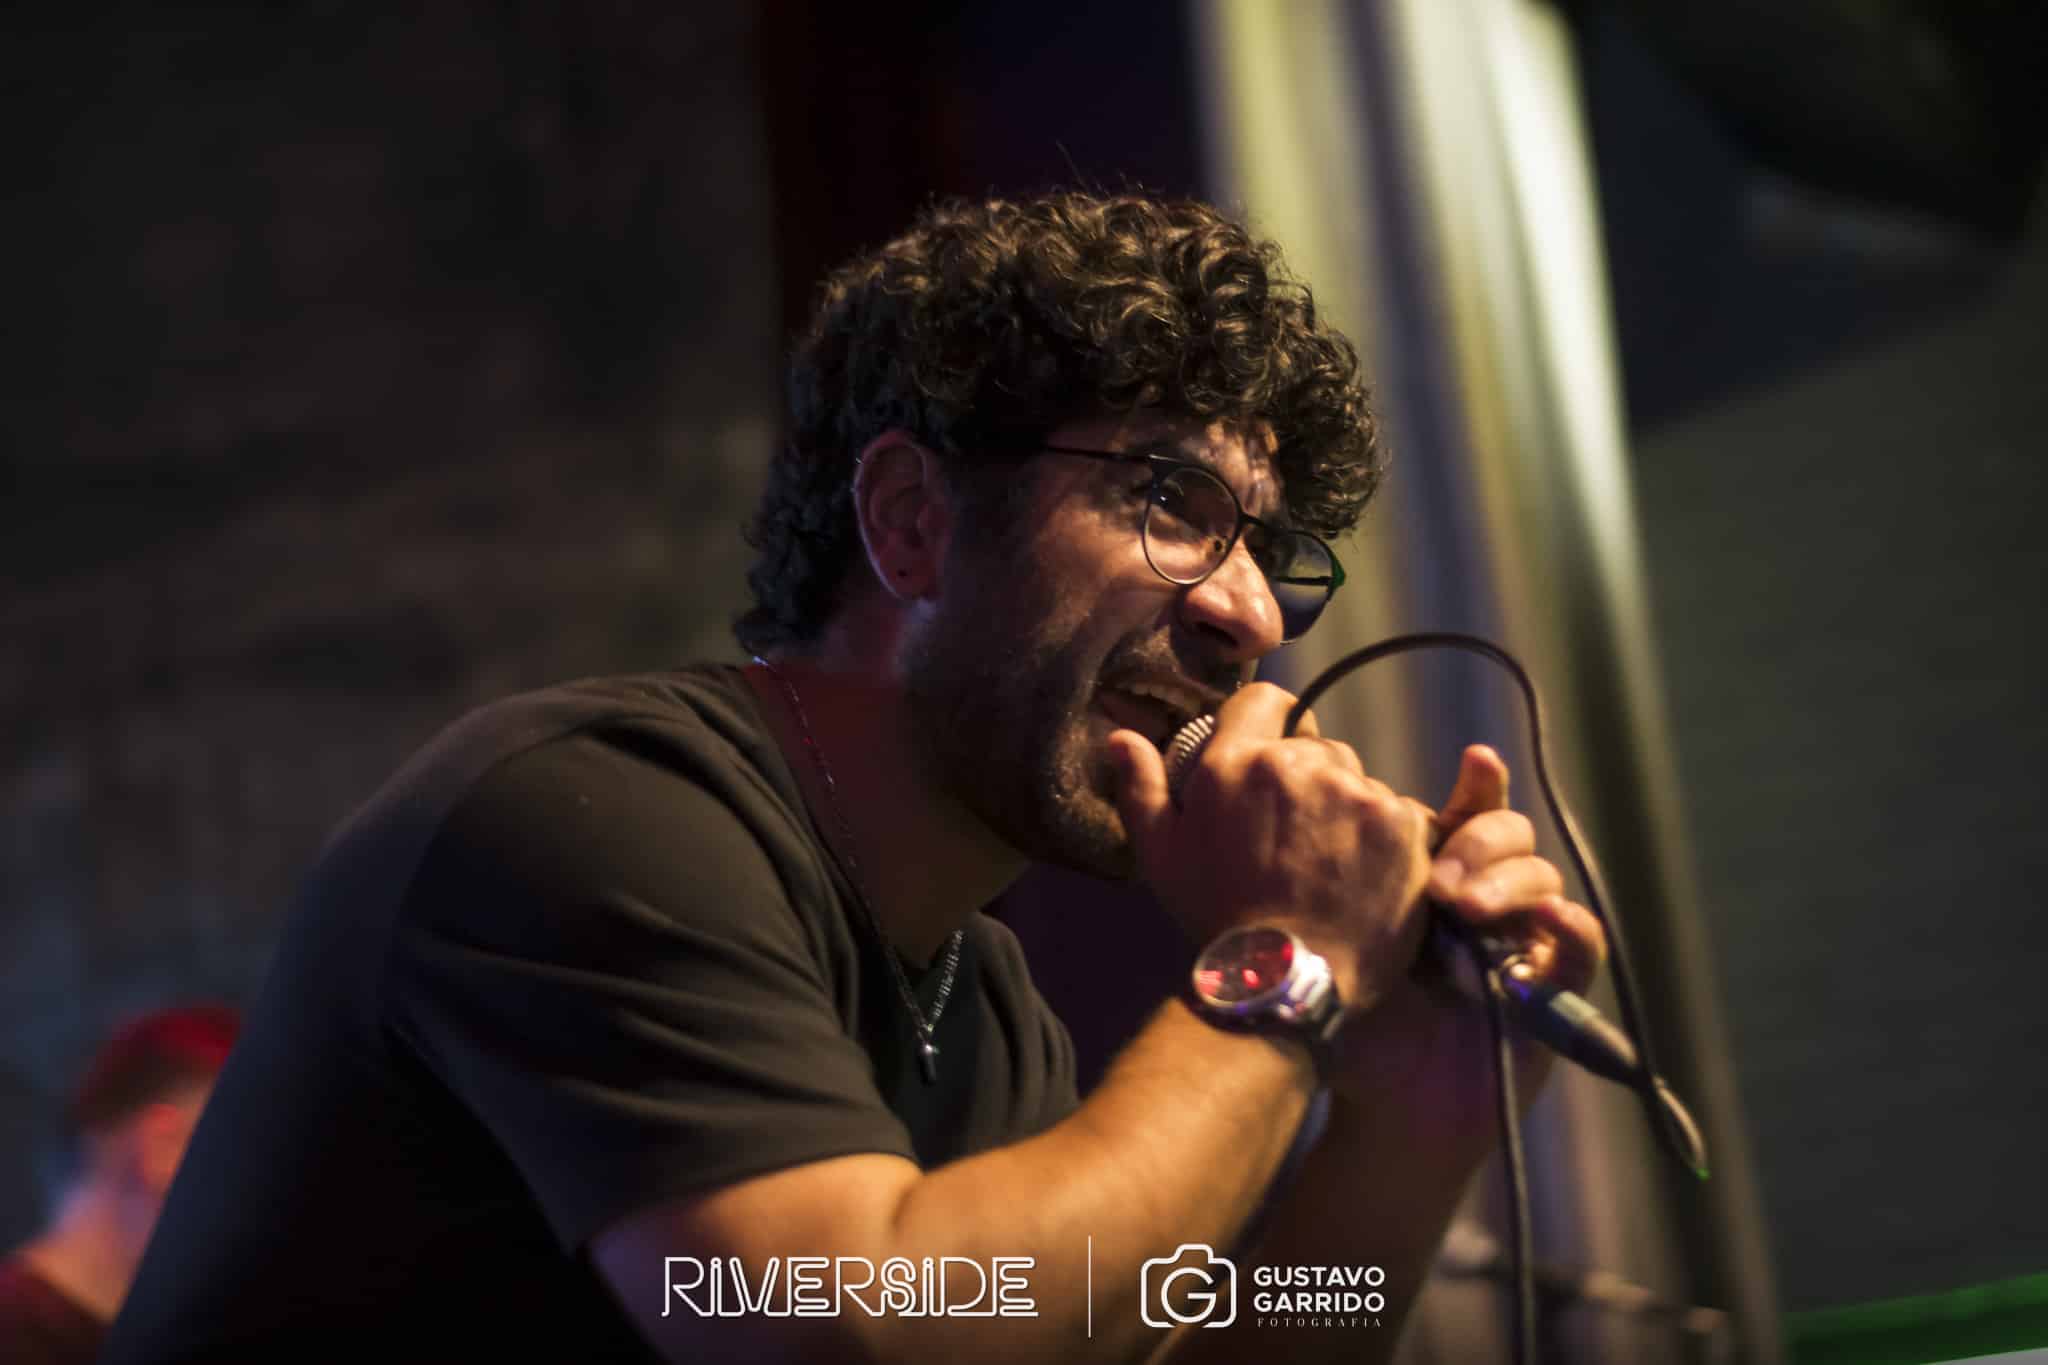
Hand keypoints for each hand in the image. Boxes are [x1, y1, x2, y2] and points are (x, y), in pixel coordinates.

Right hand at [1106, 681, 1436, 1015]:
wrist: (1286, 983)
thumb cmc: (1216, 919)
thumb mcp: (1161, 856)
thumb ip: (1142, 787)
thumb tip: (1122, 737)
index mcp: (1237, 764)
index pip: (1266, 700)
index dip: (1267, 722)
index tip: (1269, 755)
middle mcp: (1301, 766)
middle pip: (1314, 747)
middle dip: (1306, 779)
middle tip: (1294, 835)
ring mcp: (1358, 792)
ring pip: (1356, 779)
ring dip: (1345, 808)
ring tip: (1329, 863)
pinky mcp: (1404, 824)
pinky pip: (1396, 812)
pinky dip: (1384, 837)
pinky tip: (1362, 876)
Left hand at [1331, 743, 1607, 1146]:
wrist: (1388, 1111)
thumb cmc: (1354, 1029)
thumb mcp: (1337, 950)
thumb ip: (1332, 890)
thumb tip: (1299, 811)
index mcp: (1435, 878)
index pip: (1467, 814)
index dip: (1480, 785)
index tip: (1476, 763)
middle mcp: (1485, 900)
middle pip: (1508, 834)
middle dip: (1481, 841)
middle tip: (1438, 880)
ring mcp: (1524, 940)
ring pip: (1542, 879)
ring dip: (1509, 882)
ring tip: (1465, 907)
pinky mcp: (1557, 988)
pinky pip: (1581, 944)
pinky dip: (1569, 927)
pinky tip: (1543, 924)